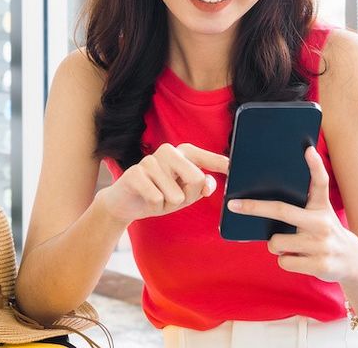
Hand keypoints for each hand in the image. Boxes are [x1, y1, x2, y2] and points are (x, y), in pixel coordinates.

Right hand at [98, 143, 229, 225]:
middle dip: (187, 197)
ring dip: (167, 204)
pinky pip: (157, 199)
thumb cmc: (159, 195)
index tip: (233, 167)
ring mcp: (150, 160)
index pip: (205, 158)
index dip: (220, 164)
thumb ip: (200, 188)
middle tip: (171, 197)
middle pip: (195, 179)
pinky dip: (154, 206)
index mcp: (182, 153)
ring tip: (156, 197)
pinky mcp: (135, 173)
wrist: (125, 203)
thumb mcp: (184, 194)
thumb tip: (208, 183)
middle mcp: (167, 151)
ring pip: (176, 195)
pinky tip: (145, 199)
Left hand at [227, 146, 357, 282]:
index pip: (320, 182)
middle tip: (234, 205)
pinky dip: (285, 260)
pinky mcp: (320, 264)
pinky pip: (284, 261)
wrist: (352, 261)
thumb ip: (301, 205)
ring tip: (291, 245)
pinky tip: (299, 258)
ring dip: (275, 245)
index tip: (307, 149)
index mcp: (321, 206)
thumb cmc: (324, 232)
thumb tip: (264, 203)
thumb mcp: (319, 214)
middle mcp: (322, 222)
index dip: (315, 165)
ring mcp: (321, 244)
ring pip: (276, 242)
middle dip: (254, 207)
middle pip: (281, 210)